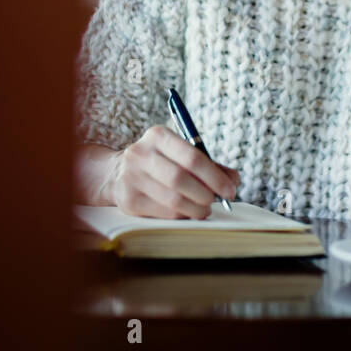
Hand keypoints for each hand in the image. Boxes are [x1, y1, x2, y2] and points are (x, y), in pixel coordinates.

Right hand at [103, 125, 240, 218]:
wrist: (117, 174)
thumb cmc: (160, 163)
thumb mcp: (180, 153)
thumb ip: (209, 164)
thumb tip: (233, 181)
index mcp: (157, 135)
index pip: (192, 156)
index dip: (215, 176)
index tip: (230, 189)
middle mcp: (140, 154)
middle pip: (181, 179)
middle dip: (206, 194)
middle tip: (217, 201)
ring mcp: (131, 178)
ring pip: (173, 199)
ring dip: (196, 208)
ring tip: (204, 209)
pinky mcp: (128, 201)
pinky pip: (164, 213)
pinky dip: (182, 215)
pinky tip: (187, 212)